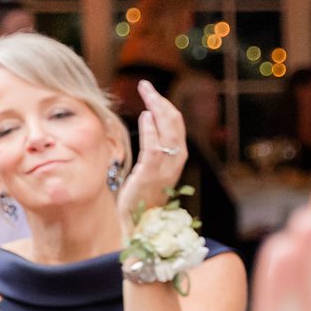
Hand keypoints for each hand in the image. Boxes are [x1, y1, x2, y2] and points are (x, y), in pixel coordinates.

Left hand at [117, 78, 191, 223]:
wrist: (135, 224)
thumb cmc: (139, 199)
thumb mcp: (148, 171)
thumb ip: (152, 150)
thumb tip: (148, 124)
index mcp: (176, 160)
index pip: (176, 128)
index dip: (165, 108)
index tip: (152, 94)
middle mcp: (175, 163)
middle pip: (175, 125)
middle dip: (161, 102)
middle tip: (146, 86)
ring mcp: (165, 170)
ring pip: (168, 132)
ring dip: (157, 109)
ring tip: (146, 93)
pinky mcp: (151, 175)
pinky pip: (155, 148)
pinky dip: (151, 131)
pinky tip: (145, 116)